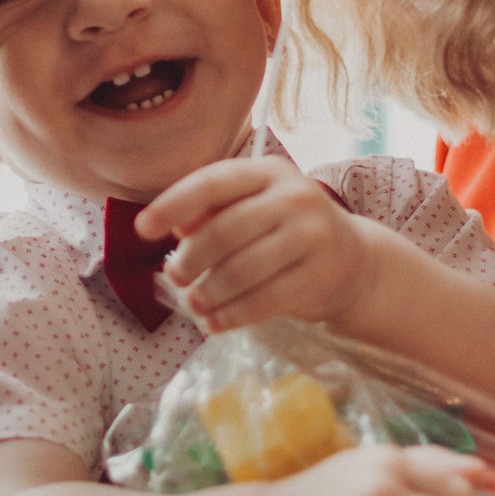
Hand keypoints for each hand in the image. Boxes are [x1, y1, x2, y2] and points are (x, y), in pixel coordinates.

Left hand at [137, 157, 380, 331]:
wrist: (351, 260)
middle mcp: (294, 197)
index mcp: (268, 172)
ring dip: (208, 293)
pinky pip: (264, 300)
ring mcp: (311, 236)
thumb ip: (212, 211)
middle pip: (225, 231)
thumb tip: (172, 226)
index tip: (143, 228)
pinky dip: (232, 315)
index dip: (173, 204)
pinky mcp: (319, 276)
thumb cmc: (284, 230)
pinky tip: (214, 323)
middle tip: (174, 276)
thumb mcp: (252, 208)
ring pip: (242, 270)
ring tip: (193, 304)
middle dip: (191, 259)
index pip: (212, 182)